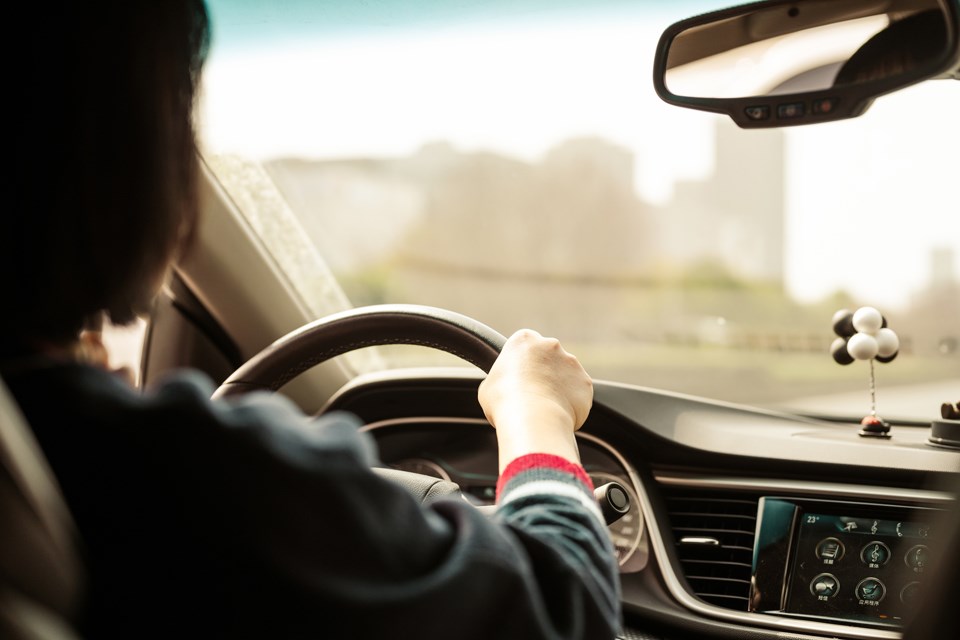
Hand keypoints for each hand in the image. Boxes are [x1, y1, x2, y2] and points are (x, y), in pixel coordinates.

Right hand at [479, 329, 592, 470]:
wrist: (532, 417)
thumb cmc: (504, 400)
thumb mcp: (488, 384)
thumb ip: (501, 378)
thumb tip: (503, 386)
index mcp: (524, 340)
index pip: (525, 345)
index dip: (522, 363)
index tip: (519, 378)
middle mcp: (551, 345)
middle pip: (549, 357)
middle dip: (544, 373)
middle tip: (532, 394)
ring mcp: (572, 363)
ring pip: (566, 375)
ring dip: (559, 388)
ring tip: (545, 408)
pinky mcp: (585, 383)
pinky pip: (578, 394)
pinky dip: (572, 404)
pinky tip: (558, 415)